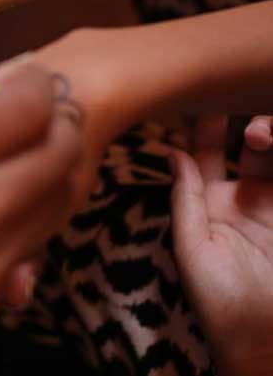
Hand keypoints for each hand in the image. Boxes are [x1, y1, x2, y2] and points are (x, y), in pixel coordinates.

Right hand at [0, 65, 82, 375]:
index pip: (18, 102)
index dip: (34, 82)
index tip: (28, 80)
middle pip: (56, 145)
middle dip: (57, 119)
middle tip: (38, 113)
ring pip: (60, 191)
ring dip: (53, 162)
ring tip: (27, 152)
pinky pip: (38, 238)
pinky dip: (37, 210)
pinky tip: (9, 202)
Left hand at [170, 116, 272, 375]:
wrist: (266, 344)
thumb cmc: (221, 304)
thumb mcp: (193, 250)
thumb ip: (185, 199)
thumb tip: (171, 150)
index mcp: (209, 200)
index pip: (205, 149)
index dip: (203, 121)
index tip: (200, 91)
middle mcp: (243, 194)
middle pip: (244, 141)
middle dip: (244, 117)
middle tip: (241, 109)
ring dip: (269, 131)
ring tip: (260, 134)